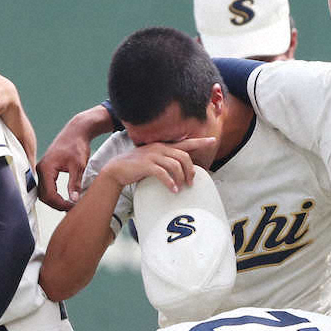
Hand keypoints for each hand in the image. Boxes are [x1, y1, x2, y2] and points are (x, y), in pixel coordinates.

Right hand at [37, 126, 91, 210]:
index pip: (49, 194)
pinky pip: (46, 187)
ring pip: (43, 193)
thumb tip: (74, 200)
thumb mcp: (78, 166)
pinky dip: (54, 195)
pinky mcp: (46, 170)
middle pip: (43, 196)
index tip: (73, 206)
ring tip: (69, 204)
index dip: (60, 204)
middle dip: (56, 204)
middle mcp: (41, 169)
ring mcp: (42, 170)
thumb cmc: (76, 144)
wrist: (76, 132)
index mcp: (46, 168)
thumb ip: (75, 183)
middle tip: (71, 208)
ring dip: (54, 201)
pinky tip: (64, 198)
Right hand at [99, 137, 214, 193]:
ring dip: (181, 178)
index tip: (213, 141)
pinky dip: (170, 182)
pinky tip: (173, 190)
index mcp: (164, 146)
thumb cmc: (137, 166)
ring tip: (181, 187)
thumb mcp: (153, 159)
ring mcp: (153, 156)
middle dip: (191, 170)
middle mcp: (160, 148)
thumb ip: (166, 160)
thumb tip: (181, 169)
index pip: (185, 142)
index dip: (200, 142)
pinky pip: (163, 173)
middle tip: (191, 182)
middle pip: (184, 156)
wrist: (117, 169)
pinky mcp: (146, 166)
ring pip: (175, 165)